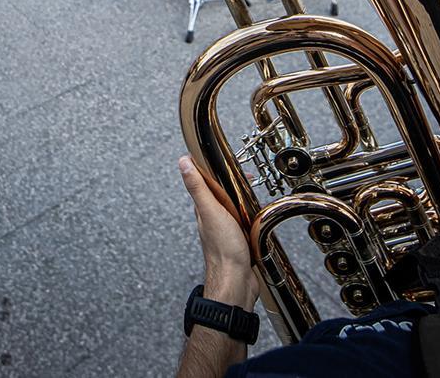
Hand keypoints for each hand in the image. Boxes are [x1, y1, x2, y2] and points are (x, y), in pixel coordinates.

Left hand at [178, 157, 254, 305]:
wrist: (236, 281)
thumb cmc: (223, 250)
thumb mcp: (210, 211)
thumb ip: (197, 187)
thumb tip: (183, 162)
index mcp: (204, 209)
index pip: (205, 182)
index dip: (214, 168)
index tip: (225, 158)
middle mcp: (213, 218)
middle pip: (220, 193)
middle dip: (233, 181)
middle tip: (246, 174)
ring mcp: (226, 229)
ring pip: (232, 206)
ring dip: (242, 196)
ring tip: (252, 188)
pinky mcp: (238, 239)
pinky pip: (243, 220)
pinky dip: (249, 212)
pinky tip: (256, 212)